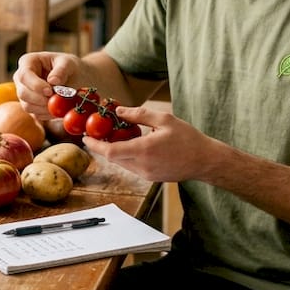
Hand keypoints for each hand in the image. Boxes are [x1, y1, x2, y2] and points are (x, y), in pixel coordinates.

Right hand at [13, 51, 80, 121]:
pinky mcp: (30, 105)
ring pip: (27, 106)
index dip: (35, 85)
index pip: (24, 75)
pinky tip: (59, 108)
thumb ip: (61, 70)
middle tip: (57, 100)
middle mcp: (21, 78)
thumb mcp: (69, 63)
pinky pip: (35, 114)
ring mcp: (24, 93)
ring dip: (45, 108)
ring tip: (60, 103)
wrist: (74, 78)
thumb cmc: (69, 66)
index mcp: (28, 62)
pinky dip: (47, 114)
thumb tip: (53, 81)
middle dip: (40, 99)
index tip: (50, 91)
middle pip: (23, 93)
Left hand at [83, 104, 217, 183]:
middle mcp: (142, 166)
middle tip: (96, 134)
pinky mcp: (151, 178)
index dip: (94, 146)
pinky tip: (131, 145)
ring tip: (114, 137)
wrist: (205, 161)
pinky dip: (126, 156)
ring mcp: (147, 174)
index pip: (110, 152)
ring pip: (122, 163)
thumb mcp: (164, 119)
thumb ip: (139, 115)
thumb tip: (119, 111)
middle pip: (113, 158)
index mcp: (144, 150)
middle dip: (102, 147)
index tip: (84, 138)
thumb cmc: (188, 138)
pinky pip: (132, 167)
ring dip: (115, 151)